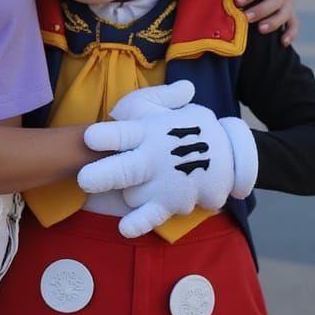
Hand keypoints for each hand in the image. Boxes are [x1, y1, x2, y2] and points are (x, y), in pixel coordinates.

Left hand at [78, 81, 257, 237]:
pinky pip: (150, 216)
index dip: (109, 135)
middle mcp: (153, 158)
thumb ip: (163, 96)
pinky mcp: (172, 203)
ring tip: (139, 180)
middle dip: (105, 174)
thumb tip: (182, 86)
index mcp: (147, 130)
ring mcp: (163, 183)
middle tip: (85, 179)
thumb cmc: (186, 126)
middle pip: (125, 169)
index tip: (90, 138)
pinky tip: (125, 228)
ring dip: (126, 192)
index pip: (125, 133)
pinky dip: (138, 223)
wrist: (229, 154)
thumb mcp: (170, 105)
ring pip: (130, 195)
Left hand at [227, 0, 296, 44]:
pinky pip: (294, 24)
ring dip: (274, 22)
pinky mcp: (287, 14)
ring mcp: (286, 1)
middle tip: (246, 17)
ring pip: (286, 13)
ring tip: (260, 29)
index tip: (237, 1)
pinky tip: (283, 42)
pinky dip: (291, 33)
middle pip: (277, 0)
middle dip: (261, 9)